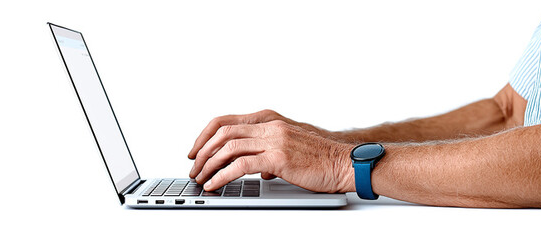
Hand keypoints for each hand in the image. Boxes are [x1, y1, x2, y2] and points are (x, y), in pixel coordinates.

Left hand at [189, 119, 355, 192]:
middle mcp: (269, 126)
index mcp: (269, 120)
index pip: (225, 121)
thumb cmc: (321, 158)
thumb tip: (257, 169)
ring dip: (209, 164)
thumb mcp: (289, 147)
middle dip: (203, 151)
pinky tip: (216, 184)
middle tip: (195, 168)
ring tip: (201, 179)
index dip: (205, 136)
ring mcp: (274, 140)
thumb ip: (269, 152)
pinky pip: (240, 165)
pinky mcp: (278, 158)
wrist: (345, 162)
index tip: (195, 151)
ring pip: (228, 147)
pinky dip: (222, 175)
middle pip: (222, 132)